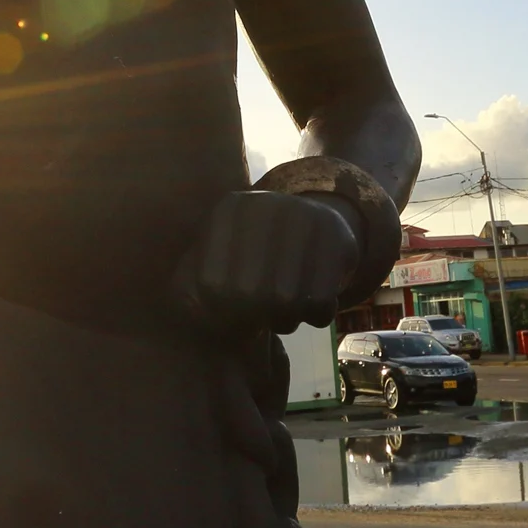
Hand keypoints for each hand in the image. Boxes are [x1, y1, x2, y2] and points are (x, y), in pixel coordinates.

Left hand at [171, 191, 357, 338]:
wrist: (317, 226)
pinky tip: (312, 307)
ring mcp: (304, 218)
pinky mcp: (337, 238)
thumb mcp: (219, 256)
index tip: (230, 316)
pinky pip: (321, 303)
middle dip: (253, 318)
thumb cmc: (257, 253)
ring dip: (284, 321)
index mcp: (228, 210)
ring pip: (286, 302)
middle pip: (248, 294)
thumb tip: (190, 310)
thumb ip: (191, 283)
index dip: (218, 313)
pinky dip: (316, 317)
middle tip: (259, 317)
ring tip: (283, 313)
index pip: (210, 284)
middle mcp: (265, 206)